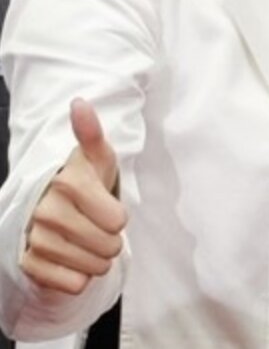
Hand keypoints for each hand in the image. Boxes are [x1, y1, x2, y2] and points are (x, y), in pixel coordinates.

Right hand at [20, 99, 126, 293]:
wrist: (54, 208)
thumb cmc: (86, 182)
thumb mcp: (98, 158)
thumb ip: (92, 133)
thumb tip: (80, 103)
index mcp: (68, 182)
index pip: (118, 221)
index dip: (119, 218)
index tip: (106, 207)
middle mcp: (46, 210)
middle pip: (108, 247)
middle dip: (111, 240)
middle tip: (98, 227)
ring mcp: (35, 238)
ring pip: (93, 267)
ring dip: (97, 258)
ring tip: (86, 240)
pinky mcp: (28, 264)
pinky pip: (73, 284)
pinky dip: (79, 276)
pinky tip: (71, 258)